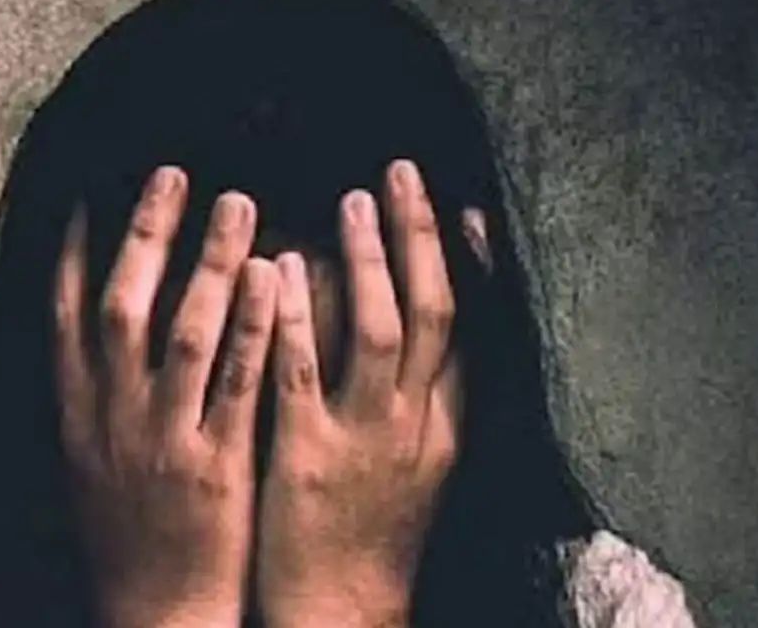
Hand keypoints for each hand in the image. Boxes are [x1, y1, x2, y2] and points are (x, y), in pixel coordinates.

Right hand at [54, 166, 278, 627]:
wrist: (155, 613)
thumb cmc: (129, 537)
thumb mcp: (92, 465)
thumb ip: (94, 399)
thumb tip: (96, 335)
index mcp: (78, 416)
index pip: (66, 318)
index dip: (74, 252)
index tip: (87, 195)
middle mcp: (113, 418)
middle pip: (123, 307)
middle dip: (146, 235)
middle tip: (173, 174)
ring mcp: (163, 440)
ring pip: (182, 334)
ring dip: (208, 262)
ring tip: (237, 202)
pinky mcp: (215, 466)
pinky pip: (235, 385)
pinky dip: (252, 327)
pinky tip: (274, 279)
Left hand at [257, 160, 462, 627]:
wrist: (343, 612)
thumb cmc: (373, 532)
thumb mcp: (415, 466)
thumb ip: (420, 399)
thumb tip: (406, 320)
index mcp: (445, 427)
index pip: (473, 332)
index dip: (472, 267)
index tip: (462, 209)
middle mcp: (416, 426)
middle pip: (435, 314)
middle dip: (420, 240)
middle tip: (401, 174)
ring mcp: (365, 441)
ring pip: (383, 332)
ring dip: (369, 262)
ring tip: (355, 200)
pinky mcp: (308, 459)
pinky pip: (305, 374)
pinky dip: (298, 318)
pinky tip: (284, 270)